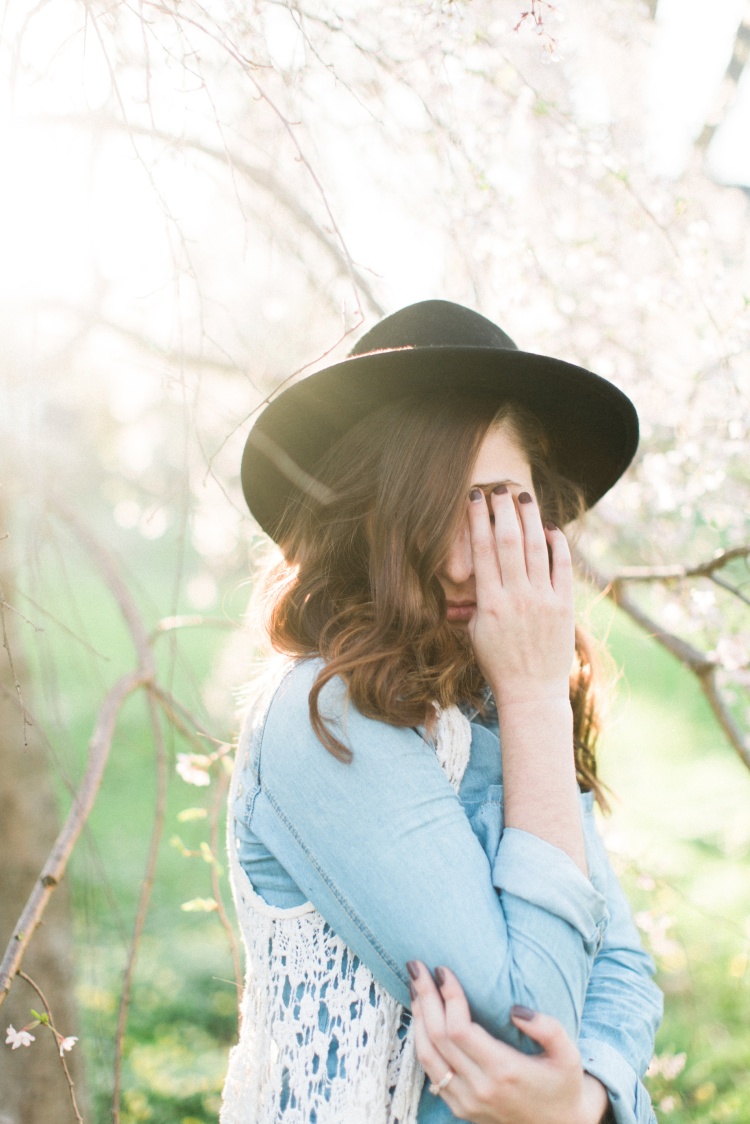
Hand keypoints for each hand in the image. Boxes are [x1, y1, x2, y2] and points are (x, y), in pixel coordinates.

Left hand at [409, 962, 609, 1123]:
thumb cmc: (563, 1084)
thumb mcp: (568, 1055)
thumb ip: (548, 1029)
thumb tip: (515, 1009)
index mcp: (504, 1072)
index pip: (459, 1029)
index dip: (447, 996)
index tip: (442, 969)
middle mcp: (479, 1089)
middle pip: (438, 1037)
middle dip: (424, 997)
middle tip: (416, 967)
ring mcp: (466, 1102)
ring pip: (426, 1056)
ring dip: (417, 1018)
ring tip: (415, 987)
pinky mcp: (460, 1108)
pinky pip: (430, 1072)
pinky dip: (421, 1041)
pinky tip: (422, 1018)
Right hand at [466, 487, 573, 707]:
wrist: (531, 692)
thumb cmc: (498, 664)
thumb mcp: (476, 634)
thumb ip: (473, 603)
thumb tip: (466, 580)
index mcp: (489, 602)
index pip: (481, 550)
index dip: (477, 519)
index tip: (474, 498)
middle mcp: (515, 597)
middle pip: (507, 541)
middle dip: (503, 510)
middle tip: (499, 487)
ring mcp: (542, 600)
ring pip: (535, 548)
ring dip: (529, 518)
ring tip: (524, 497)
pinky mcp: (564, 607)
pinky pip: (562, 568)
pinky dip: (557, 545)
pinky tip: (550, 528)